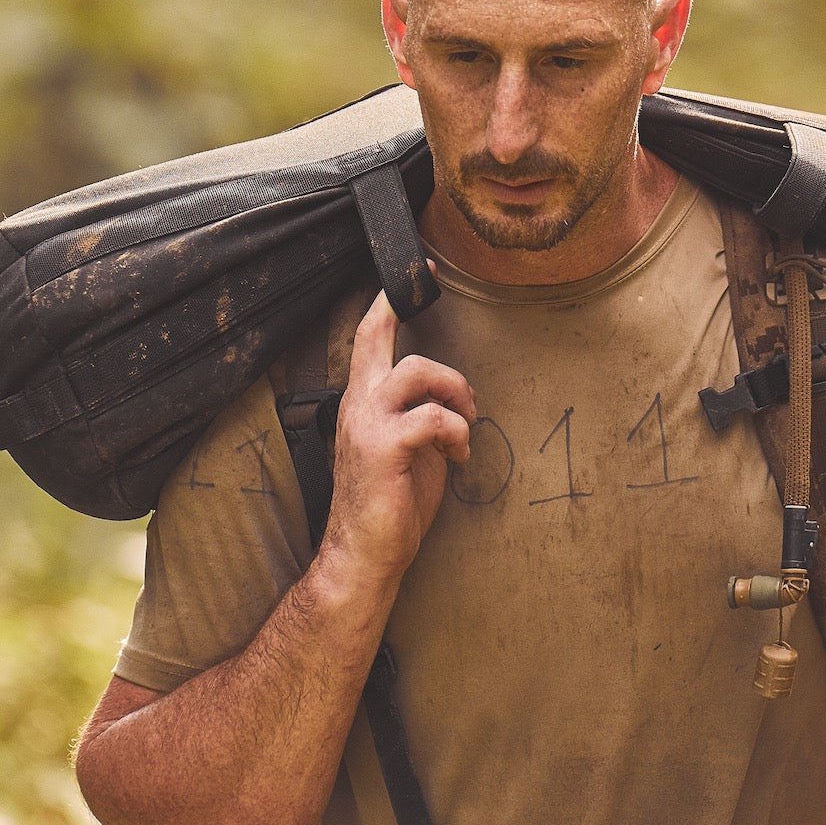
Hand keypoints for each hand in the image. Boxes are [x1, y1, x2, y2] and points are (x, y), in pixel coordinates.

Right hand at [317, 287, 475, 587]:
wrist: (363, 556)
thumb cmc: (389, 504)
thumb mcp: (406, 447)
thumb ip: (419, 414)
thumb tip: (454, 400)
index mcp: (362, 401)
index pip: (369, 335)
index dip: (390, 299)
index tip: (420, 269)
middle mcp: (357, 404)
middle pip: (391, 344)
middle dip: (445, 368)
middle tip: (468, 403)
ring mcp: (366, 424)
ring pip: (418, 372)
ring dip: (456, 396)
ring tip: (464, 430)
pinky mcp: (383, 447)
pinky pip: (433, 417)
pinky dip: (457, 432)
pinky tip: (458, 455)